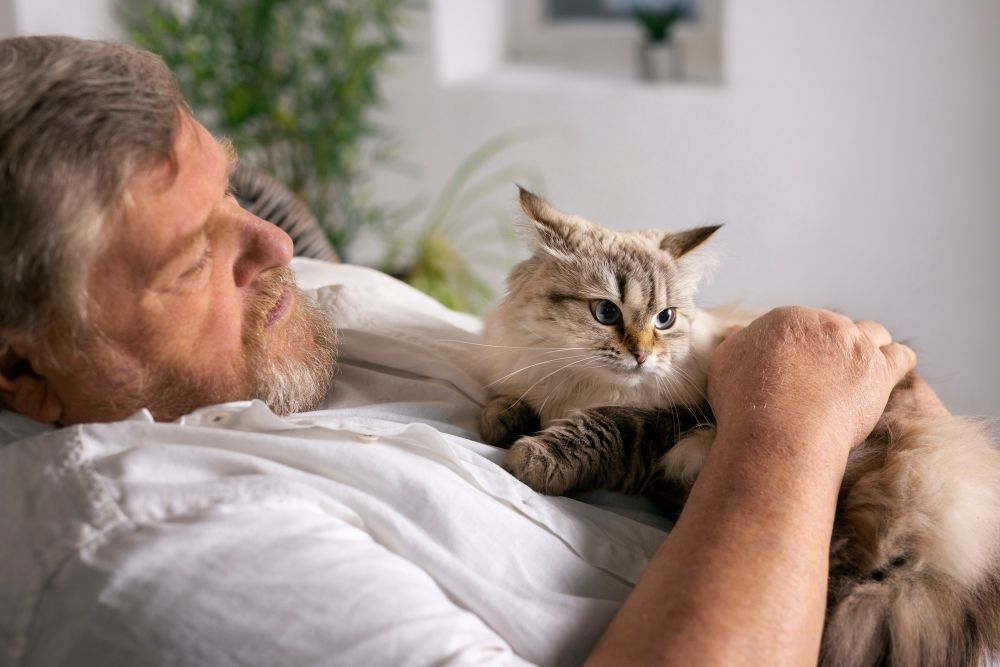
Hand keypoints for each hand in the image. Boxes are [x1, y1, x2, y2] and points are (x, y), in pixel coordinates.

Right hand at [707, 306, 916, 452]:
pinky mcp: (879, 371)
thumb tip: (740, 332)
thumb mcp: (724, 363)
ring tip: (864, 370)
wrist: (777, 432)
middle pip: (838, 328)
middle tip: (829, 374)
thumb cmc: (745, 403)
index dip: (804, 345)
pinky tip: (891, 374)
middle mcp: (824, 324)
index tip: (801, 366)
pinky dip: (897, 363)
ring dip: (870, 349)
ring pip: (874, 334)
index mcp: (788, 319)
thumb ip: (737, 342)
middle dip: (835, 347)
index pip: (805, 325)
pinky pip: (901, 357)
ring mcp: (855, 345)